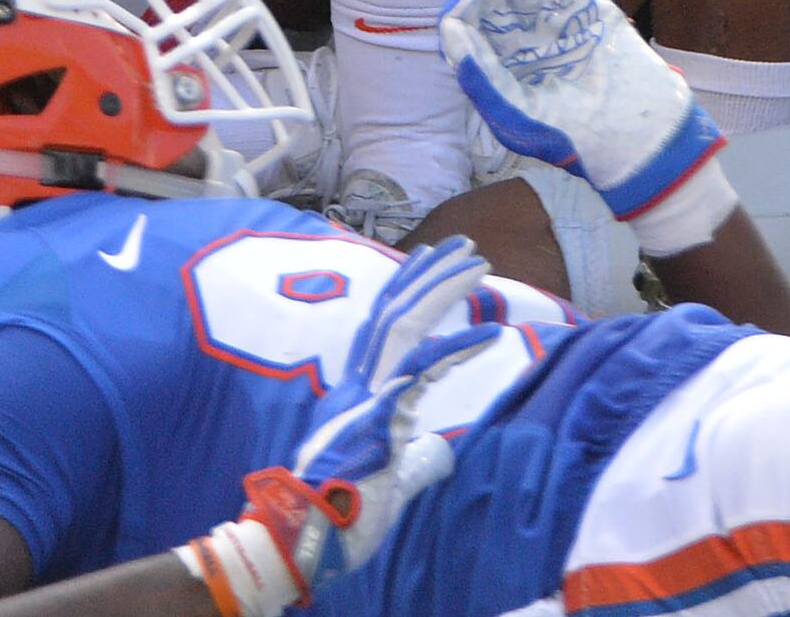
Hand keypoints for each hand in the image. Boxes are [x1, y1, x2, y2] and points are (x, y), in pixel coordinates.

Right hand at [232, 236, 504, 598]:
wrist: (303, 543)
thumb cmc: (342, 516)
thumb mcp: (385, 477)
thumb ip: (412, 458)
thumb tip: (437, 454)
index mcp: (356, 395)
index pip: (383, 328)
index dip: (407, 288)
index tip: (432, 257)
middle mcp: (356, 388)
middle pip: (394, 313)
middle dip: (431, 274)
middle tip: (467, 245)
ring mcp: (364, 402)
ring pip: (403, 327)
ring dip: (442, 291)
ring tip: (479, 267)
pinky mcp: (375, 423)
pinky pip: (418, 375)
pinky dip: (454, 350)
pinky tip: (487, 334)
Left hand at [439, 0, 735, 251]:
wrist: (636, 135)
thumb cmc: (571, 137)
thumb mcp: (517, 117)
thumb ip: (481, 78)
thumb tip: (450, 30)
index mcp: (497, 66)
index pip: (469, 27)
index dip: (465, 7)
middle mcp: (520, 40)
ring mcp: (553, 21)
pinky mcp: (587, 7)